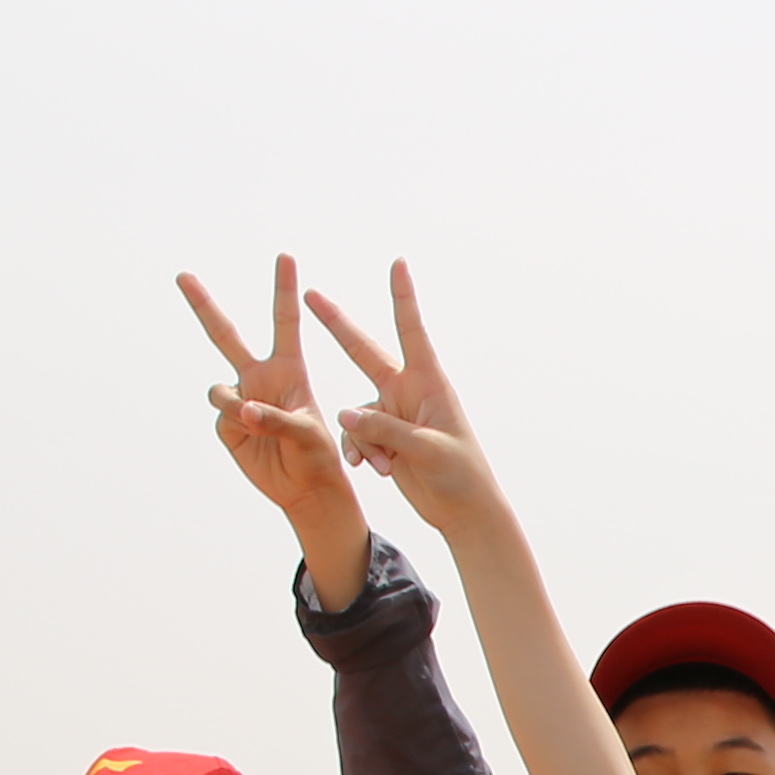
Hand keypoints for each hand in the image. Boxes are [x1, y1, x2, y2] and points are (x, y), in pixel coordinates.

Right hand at [184, 255, 361, 524]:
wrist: (306, 489)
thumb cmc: (319, 455)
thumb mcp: (308, 433)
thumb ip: (275, 417)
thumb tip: (241, 408)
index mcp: (289, 368)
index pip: (284, 321)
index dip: (284, 289)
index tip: (286, 257)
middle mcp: (260, 377)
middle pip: (226, 334)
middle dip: (204, 305)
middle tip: (183, 275)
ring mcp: (241, 399)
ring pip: (220, 388)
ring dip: (233, 403)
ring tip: (257, 421)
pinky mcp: (227, 424)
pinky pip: (220, 414)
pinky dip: (233, 423)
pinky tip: (253, 437)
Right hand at [311, 260, 507, 525]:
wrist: (464, 510)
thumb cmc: (460, 475)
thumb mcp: (425, 451)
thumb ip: (385, 430)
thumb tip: (344, 414)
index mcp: (428, 384)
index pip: (411, 331)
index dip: (402, 298)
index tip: (397, 264)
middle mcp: (409, 391)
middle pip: (365, 352)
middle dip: (337, 326)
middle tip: (310, 294)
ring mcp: (395, 413)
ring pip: (356, 412)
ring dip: (362, 438)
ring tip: (384, 465)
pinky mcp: (385, 437)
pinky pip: (356, 435)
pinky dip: (360, 451)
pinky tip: (374, 470)